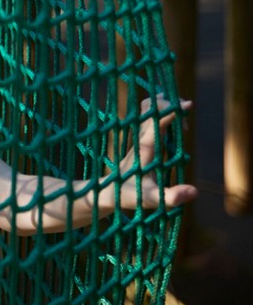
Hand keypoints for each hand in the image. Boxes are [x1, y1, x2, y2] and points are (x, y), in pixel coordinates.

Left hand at [116, 95, 197, 209]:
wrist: (109, 192)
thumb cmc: (129, 196)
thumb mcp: (152, 199)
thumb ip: (171, 197)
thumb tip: (194, 191)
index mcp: (144, 147)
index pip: (156, 121)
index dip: (171, 110)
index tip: (188, 105)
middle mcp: (141, 138)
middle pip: (151, 109)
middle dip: (170, 106)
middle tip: (186, 119)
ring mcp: (140, 138)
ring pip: (147, 110)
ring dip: (164, 107)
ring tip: (181, 118)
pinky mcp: (141, 141)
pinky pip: (150, 119)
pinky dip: (161, 113)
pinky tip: (174, 122)